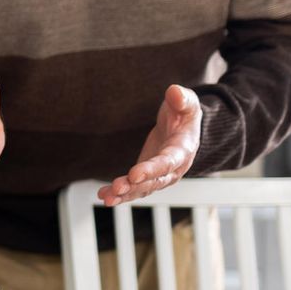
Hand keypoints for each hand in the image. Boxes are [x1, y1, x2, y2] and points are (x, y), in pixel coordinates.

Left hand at [99, 84, 201, 205]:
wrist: (184, 127)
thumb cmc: (184, 113)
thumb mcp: (187, 104)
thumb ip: (182, 99)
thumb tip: (174, 92)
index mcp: (183, 150)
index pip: (167, 162)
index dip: (152, 169)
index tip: (134, 174)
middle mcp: (173, 168)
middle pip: (154, 180)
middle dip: (135, 185)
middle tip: (117, 188)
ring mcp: (160, 175)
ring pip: (143, 188)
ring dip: (125, 194)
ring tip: (106, 197)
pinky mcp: (148, 177)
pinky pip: (135, 189)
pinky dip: (120, 194)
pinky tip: (103, 195)